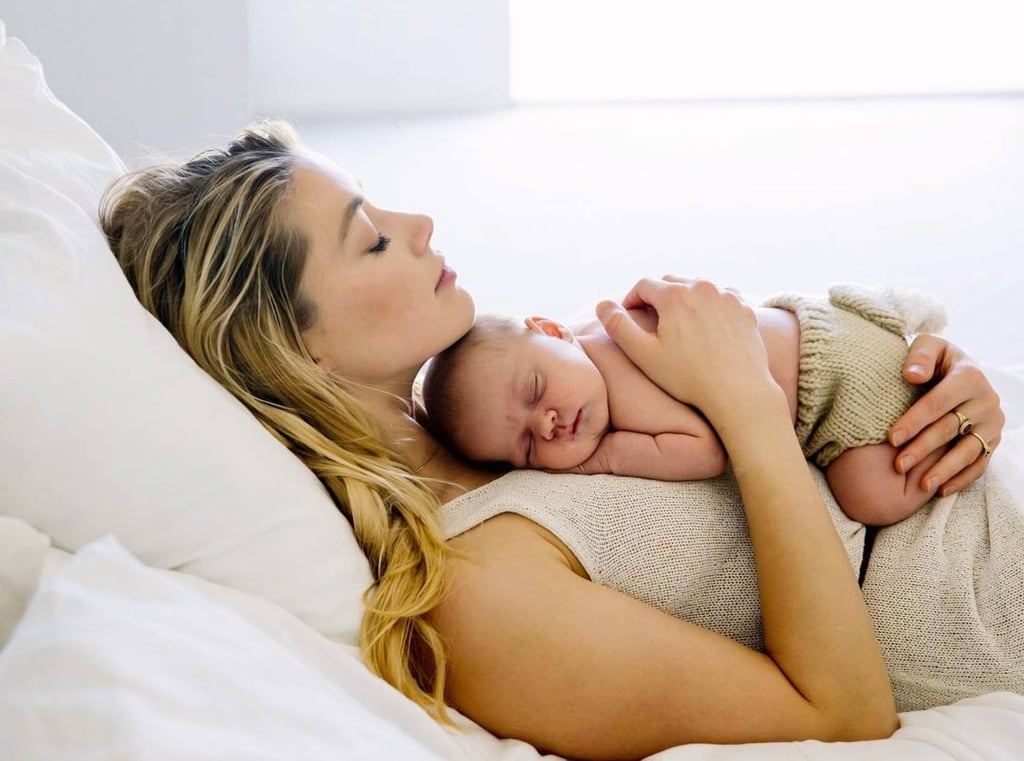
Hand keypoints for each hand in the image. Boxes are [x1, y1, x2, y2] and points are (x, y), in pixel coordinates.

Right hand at [596, 277, 773, 418]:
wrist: (738, 392)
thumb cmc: (688, 377)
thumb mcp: (643, 354)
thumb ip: (618, 327)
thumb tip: (602, 305)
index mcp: (675, 295)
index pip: (643, 285)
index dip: (630, 300)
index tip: (628, 318)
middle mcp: (703, 287)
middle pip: (670, 283)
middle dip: (656, 298)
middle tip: (651, 322)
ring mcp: (727, 296)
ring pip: (697, 288)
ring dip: (683, 300)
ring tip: (677, 325)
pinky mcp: (744, 309)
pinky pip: (720, 298)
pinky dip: (709, 306)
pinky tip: (705, 327)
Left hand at [889, 335, 1004, 495]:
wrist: (962, 371)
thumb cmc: (937, 360)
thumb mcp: (929, 347)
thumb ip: (920, 356)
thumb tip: (912, 375)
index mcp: (970, 376)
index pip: (937, 403)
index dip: (914, 421)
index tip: (891, 438)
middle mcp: (987, 401)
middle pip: (950, 429)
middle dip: (922, 449)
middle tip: (898, 465)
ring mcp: (993, 423)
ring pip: (968, 451)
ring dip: (944, 470)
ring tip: (921, 485)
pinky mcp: (994, 440)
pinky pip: (981, 464)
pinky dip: (962, 478)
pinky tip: (941, 490)